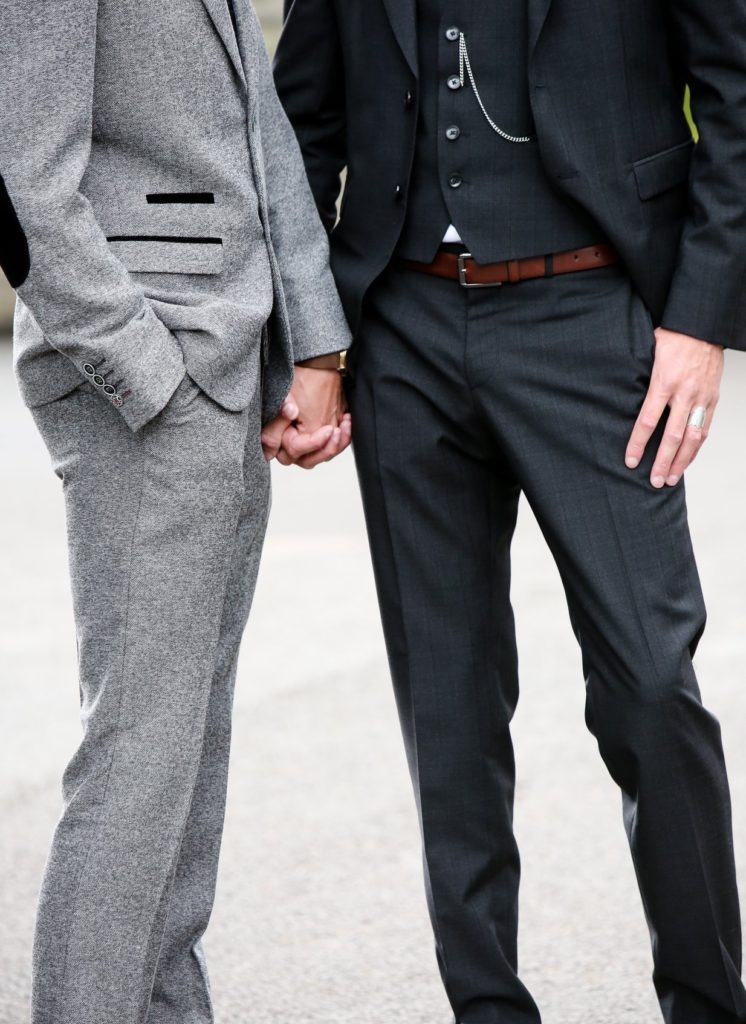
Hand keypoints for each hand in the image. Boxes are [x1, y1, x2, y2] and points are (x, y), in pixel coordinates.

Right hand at [260, 365, 350, 469]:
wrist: (308, 369)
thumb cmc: (295, 380)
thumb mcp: (286, 392)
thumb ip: (282, 407)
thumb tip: (290, 411)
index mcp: (277, 436)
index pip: (294, 449)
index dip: (312, 443)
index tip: (328, 430)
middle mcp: (288, 445)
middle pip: (307, 461)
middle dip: (325, 449)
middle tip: (336, 431)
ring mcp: (304, 443)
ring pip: (320, 457)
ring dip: (335, 445)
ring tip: (344, 425)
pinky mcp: (317, 438)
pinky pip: (330, 448)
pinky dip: (342, 439)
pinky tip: (347, 422)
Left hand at [625, 328, 722, 486]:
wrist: (703, 325)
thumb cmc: (671, 336)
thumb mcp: (647, 352)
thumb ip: (637, 377)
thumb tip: (617, 395)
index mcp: (664, 381)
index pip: (648, 421)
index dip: (638, 443)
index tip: (631, 461)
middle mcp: (685, 393)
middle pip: (673, 436)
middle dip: (663, 461)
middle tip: (654, 481)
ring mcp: (701, 397)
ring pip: (693, 437)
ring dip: (682, 461)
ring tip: (670, 479)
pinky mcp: (712, 398)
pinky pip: (705, 428)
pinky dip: (696, 447)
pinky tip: (687, 460)